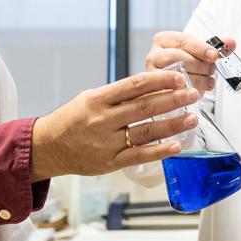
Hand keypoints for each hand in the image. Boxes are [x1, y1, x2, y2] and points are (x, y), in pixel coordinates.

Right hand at [30, 69, 199, 178]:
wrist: (47, 147)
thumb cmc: (72, 120)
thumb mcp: (89, 99)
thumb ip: (118, 95)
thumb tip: (153, 86)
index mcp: (98, 99)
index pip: (134, 85)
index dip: (159, 81)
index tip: (179, 78)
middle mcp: (102, 119)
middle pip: (144, 107)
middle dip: (172, 100)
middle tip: (193, 95)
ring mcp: (106, 142)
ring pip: (145, 131)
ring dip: (172, 124)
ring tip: (191, 118)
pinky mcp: (110, 162)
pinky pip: (139, 156)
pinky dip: (159, 151)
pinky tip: (176, 146)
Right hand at [146, 31, 233, 91]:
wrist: (171, 84)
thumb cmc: (185, 65)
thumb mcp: (197, 52)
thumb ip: (214, 47)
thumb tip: (231, 43)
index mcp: (164, 40)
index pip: (183, 41)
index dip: (201, 48)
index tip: (213, 56)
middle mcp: (154, 55)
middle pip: (179, 58)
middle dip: (200, 66)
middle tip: (211, 71)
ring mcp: (152, 75)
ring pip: (177, 76)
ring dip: (198, 81)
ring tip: (207, 82)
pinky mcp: (155, 92)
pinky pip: (175, 93)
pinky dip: (191, 93)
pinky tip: (198, 92)